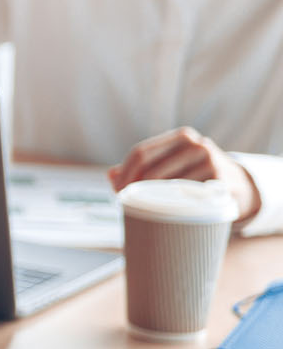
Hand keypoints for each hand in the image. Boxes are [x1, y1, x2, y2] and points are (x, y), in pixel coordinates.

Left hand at [110, 127, 258, 227]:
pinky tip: (167, 211)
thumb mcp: (174, 164)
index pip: (141, 152)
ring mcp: (209, 162)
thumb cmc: (196, 175)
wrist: (239, 185)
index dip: (125, 172)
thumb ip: (143, 167)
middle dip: (133, 189)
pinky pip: (184, 198)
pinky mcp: (219, 182)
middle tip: (126, 204)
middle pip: (150, 170)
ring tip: (143, 209)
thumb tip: (110, 174)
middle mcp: (195, 145)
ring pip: (165, 185)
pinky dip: (171, 206)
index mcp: (181, 137)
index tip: (116, 190)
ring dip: (150, 200)